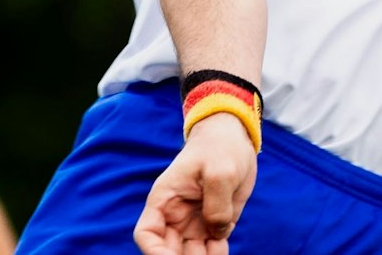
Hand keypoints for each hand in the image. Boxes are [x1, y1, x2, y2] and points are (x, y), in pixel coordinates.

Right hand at [132, 115, 257, 254]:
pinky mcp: (214, 224)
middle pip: (169, 250)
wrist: (235, 138)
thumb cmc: (221, 147)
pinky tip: (221, 249)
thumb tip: (217, 232)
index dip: (155, 252)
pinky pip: (211, 249)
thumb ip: (216, 205)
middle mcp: (176, 216)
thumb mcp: (221, 172)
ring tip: (215, 254)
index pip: (146, 234)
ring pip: (191, 254)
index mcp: (165, 199)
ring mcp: (194, 222)